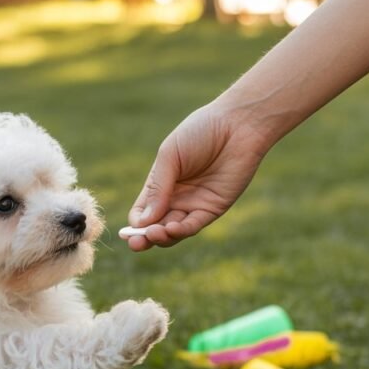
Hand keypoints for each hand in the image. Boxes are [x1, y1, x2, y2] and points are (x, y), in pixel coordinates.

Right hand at [125, 103, 268, 250]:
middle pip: (155, 226)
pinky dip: (182, 231)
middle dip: (145, 237)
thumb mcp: (170, 156)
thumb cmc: (200, 133)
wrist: (237, 125)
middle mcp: (175, 197)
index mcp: (160, 184)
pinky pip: (194, 225)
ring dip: (162, 236)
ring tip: (155, 233)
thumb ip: (158, 188)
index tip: (131, 230)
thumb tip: (143, 222)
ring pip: (173, 231)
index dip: (135, 224)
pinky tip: (172, 228)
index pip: (142, 212)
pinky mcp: (213, 209)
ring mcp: (194, 205)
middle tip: (137, 243)